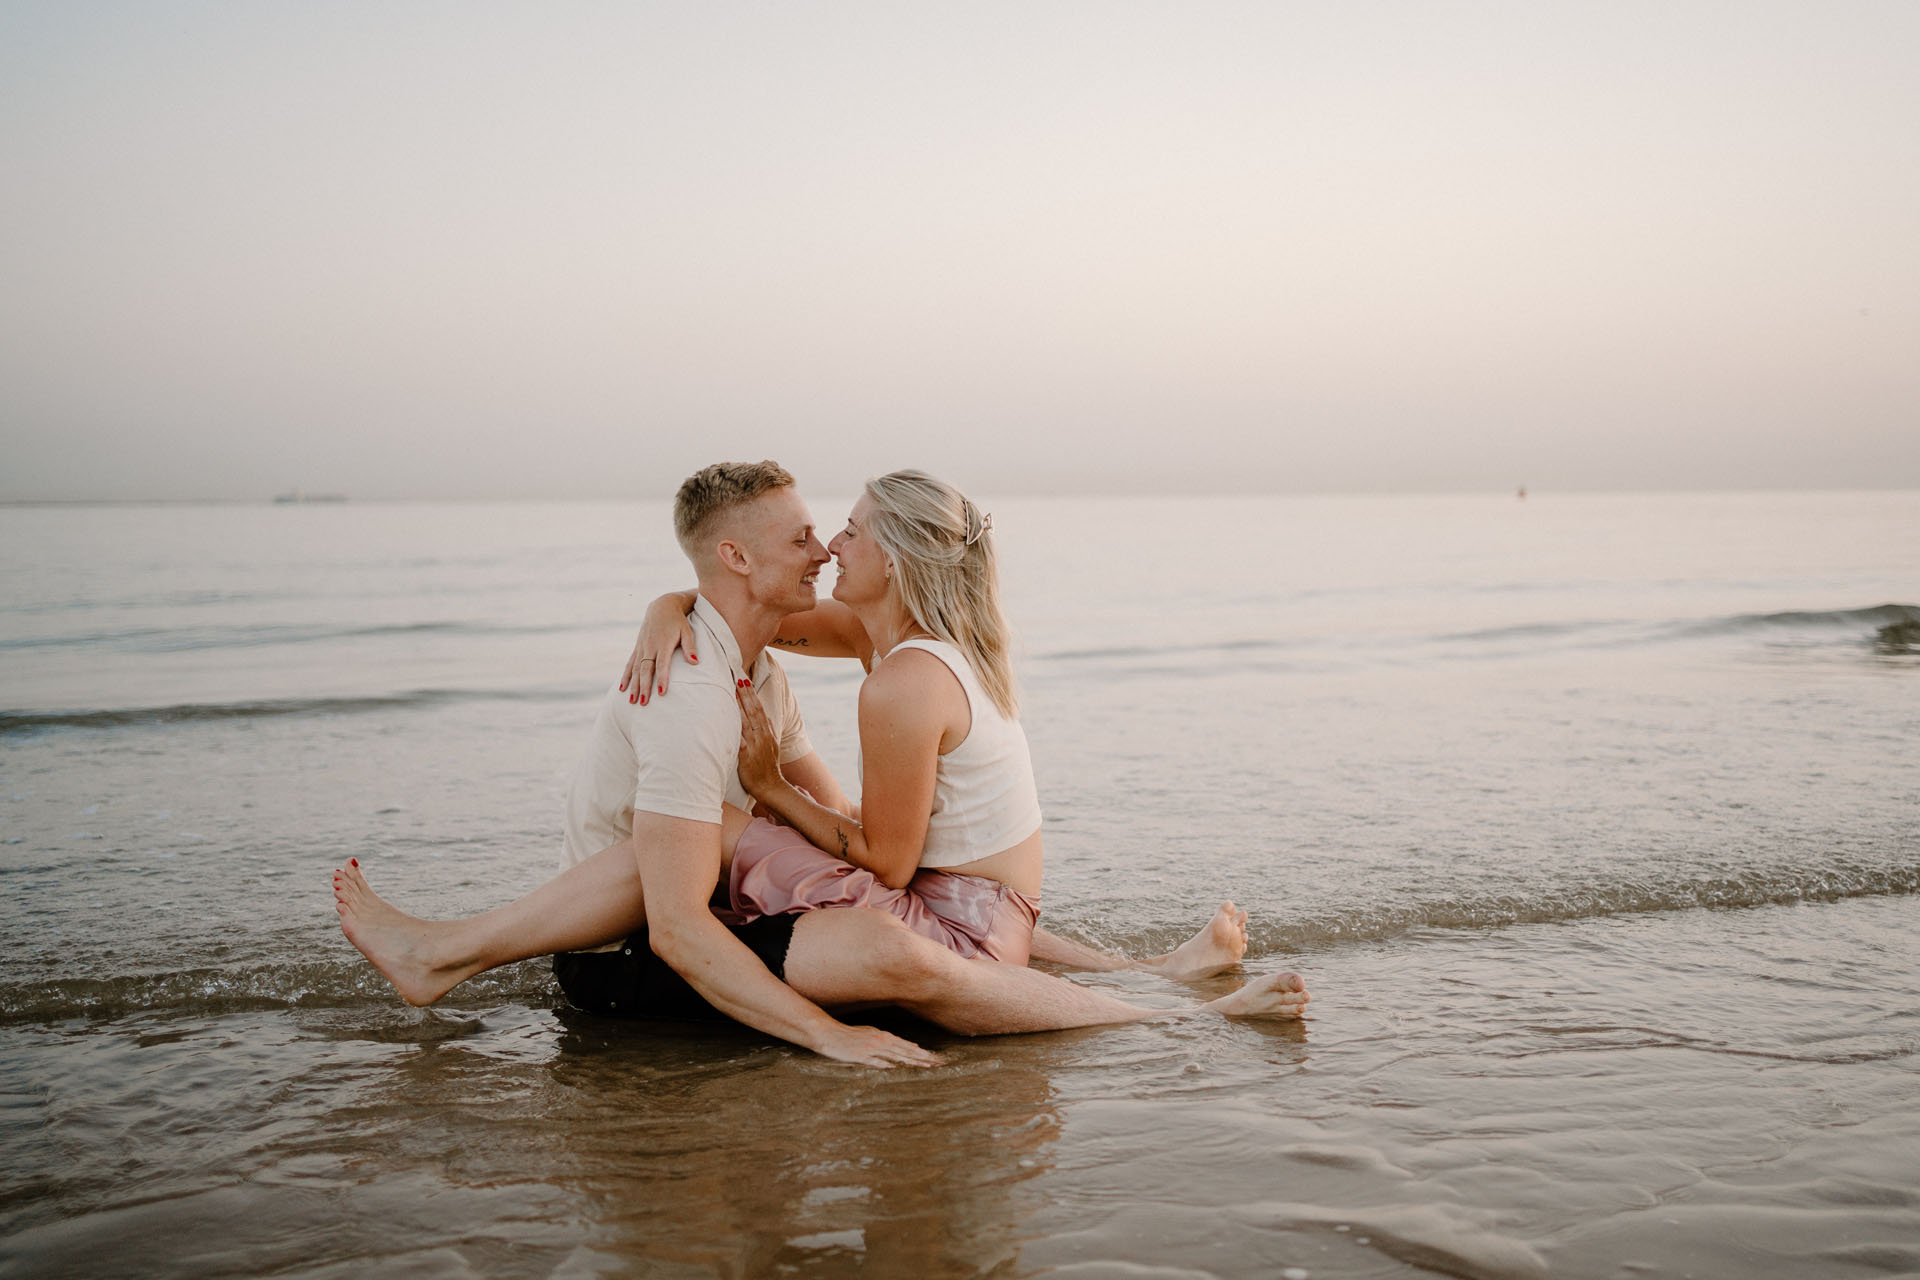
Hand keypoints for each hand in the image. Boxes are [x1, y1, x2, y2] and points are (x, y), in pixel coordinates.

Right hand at [620, 594, 698, 704]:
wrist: (662, 606)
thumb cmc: (678, 621)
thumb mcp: (687, 631)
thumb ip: (690, 647)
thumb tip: (695, 662)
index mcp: (663, 644)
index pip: (662, 664)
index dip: (662, 678)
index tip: (662, 692)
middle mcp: (650, 646)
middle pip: (646, 670)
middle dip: (644, 687)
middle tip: (644, 703)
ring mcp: (642, 647)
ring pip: (636, 669)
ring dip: (633, 686)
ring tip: (632, 701)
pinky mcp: (637, 647)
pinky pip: (630, 664)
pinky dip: (626, 676)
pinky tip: (622, 688)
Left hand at [735, 681, 784, 798]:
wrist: (771, 788)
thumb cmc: (768, 768)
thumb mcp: (773, 746)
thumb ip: (768, 730)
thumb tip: (764, 716)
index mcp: (767, 733)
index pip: (759, 709)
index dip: (752, 695)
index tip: (745, 681)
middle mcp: (762, 736)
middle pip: (754, 710)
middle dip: (746, 694)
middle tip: (738, 678)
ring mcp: (755, 745)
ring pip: (747, 720)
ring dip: (740, 705)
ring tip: (732, 690)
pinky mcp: (746, 755)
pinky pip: (740, 738)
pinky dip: (735, 727)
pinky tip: (728, 718)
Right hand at [812, 1023, 942, 1067]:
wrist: (828, 1033)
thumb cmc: (847, 1036)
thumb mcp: (868, 1036)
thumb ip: (882, 1046)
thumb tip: (896, 1060)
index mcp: (883, 1036)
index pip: (907, 1047)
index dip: (922, 1053)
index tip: (936, 1059)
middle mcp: (881, 1041)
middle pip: (906, 1051)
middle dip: (924, 1057)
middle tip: (940, 1063)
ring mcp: (871, 1048)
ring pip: (896, 1055)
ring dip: (913, 1061)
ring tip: (928, 1066)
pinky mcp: (860, 1055)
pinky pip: (876, 1060)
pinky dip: (887, 1063)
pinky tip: (898, 1067)